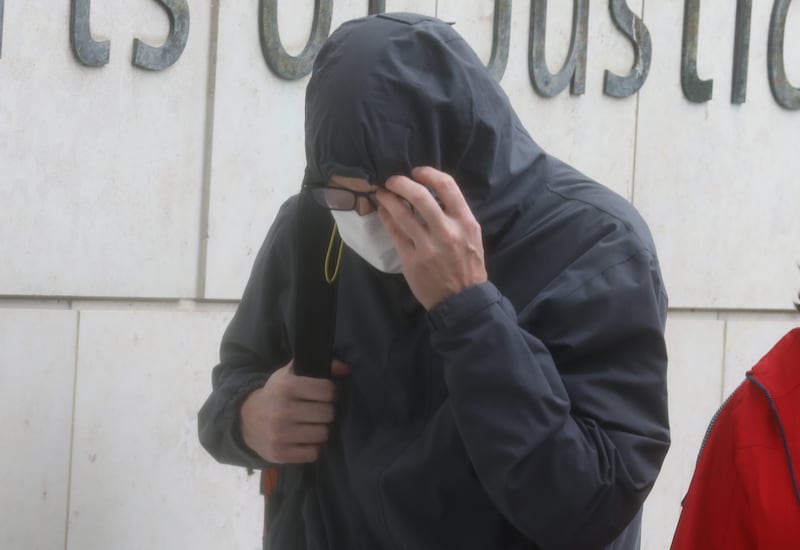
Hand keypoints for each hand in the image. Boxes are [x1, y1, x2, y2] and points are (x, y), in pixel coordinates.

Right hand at [240, 359, 350, 462]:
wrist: (246, 420)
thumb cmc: (276, 394)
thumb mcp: (291, 375)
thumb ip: (320, 367)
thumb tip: (346, 368)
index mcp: (286, 386)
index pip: (327, 390)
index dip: (330, 392)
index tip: (324, 395)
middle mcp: (282, 410)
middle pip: (328, 413)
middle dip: (326, 412)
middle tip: (318, 411)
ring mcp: (279, 434)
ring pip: (323, 434)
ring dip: (321, 430)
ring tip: (312, 425)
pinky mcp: (279, 453)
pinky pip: (313, 453)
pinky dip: (312, 447)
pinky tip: (304, 439)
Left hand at [376, 166, 487, 309]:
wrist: (462, 300)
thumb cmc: (468, 266)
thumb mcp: (472, 236)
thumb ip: (456, 215)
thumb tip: (432, 192)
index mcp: (465, 222)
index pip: (447, 186)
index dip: (428, 173)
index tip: (417, 172)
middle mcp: (447, 231)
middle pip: (419, 196)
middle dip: (401, 183)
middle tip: (392, 180)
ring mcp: (428, 246)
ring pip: (402, 213)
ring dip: (388, 198)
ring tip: (382, 193)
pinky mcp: (412, 259)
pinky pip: (394, 232)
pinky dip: (386, 218)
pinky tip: (383, 211)